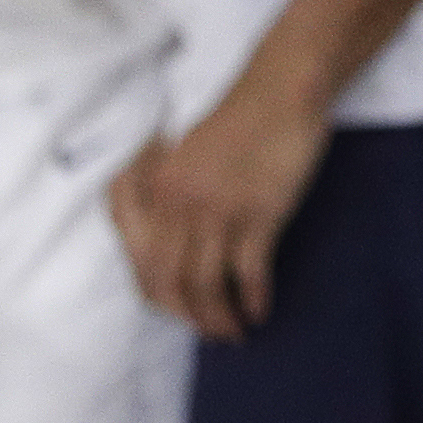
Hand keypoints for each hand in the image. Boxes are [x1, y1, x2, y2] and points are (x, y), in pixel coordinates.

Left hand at [106, 80, 327, 342]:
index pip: (141, 262)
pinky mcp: (258, 213)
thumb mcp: (185, 155)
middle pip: (169, 282)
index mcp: (157, 190)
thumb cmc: (238, 120)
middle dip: (187, 317)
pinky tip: (260, 311)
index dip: (156, 296)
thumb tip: (172, 239)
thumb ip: (168, 192)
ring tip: (235, 332)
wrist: (281, 90)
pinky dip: (252, 299)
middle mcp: (179, 205)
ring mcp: (218, 210)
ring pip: (205, 285)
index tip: (177, 310)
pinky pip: (248, 272)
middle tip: (209, 331)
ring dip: (218, 319)